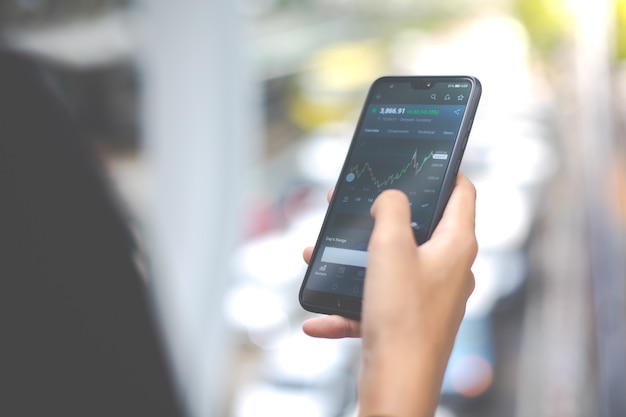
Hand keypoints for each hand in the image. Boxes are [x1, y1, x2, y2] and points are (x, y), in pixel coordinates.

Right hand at [302, 173, 477, 416]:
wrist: (398, 384)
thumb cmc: (402, 316)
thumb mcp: (390, 247)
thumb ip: (392, 210)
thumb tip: (393, 197)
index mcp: (456, 245)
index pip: (462, 192)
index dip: (445, 172)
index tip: (422, 161)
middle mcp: (448, 268)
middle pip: (419, 226)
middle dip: (381, 214)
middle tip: (355, 201)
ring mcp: (428, 296)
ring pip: (390, 263)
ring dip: (355, 258)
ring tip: (320, 251)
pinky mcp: (407, 319)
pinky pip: (375, 302)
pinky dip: (348, 305)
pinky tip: (318, 316)